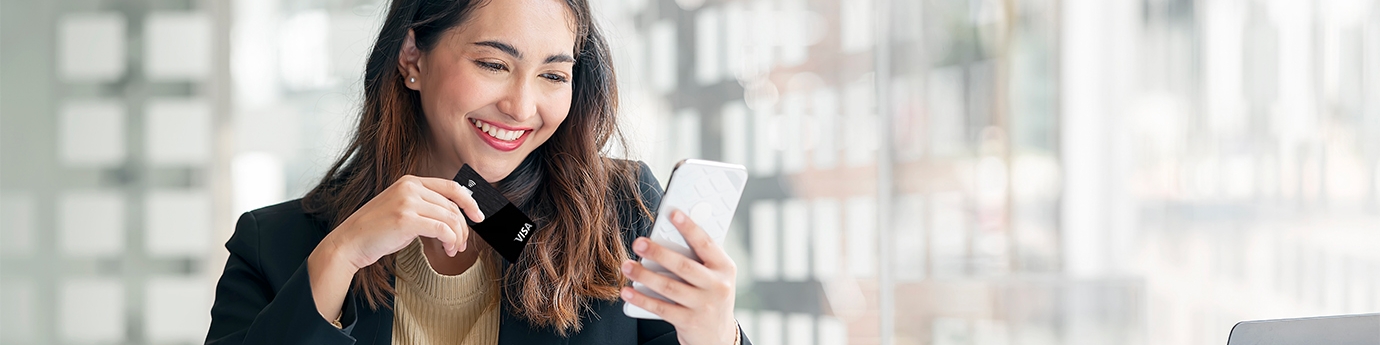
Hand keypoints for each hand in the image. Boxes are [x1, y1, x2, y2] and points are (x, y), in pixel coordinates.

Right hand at [327, 175, 485, 269]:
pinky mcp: (406, 219)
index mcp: (410, 181)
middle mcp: (410, 187)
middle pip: (452, 206)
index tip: (478, 216)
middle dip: (463, 228)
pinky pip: (442, 229)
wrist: (350, 241)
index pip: (451, 187)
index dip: (470, 202)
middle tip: (463, 244)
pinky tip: (447, 250)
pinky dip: (450, 241)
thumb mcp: (402, 209)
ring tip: (453, 249)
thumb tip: (454, 216)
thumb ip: (424, 206)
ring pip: (450, 218)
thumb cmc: (376, 230)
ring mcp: (407, 202)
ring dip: (457, 237)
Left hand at [620, 209, 738, 344]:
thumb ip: (698, 257)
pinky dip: (642, 299)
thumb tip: (667, 234)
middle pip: (684, 266)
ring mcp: (704, 306)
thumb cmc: (711, 296)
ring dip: (644, 275)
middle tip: (639, 243)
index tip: (672, 213)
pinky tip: (627, 291)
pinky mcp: (689, 322)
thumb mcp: (714, 276)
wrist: (718, 338)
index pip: (706, 244)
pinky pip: (661, 308)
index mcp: (725, 268)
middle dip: (659, 253)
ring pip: (669, 287)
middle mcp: (718, 286)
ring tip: (627, 265)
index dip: (689, 227)